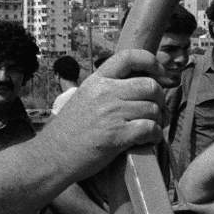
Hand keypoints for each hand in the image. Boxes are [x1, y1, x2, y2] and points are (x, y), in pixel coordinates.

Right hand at [38, 49, 167, 178]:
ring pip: (153, 109)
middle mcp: (104, 92)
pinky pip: (150, 129)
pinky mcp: (116, 135)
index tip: (162, 75)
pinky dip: (154, 136)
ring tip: (151, 129)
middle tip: (158, 112)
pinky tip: (147, 141)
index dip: (152, 62)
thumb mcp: (83, 99)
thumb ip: (106, 90)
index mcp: (96, 80)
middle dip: (160, 100)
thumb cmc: (69, 132)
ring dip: (158, 121)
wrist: (51, 156)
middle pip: (150, 86)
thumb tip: (137, 86)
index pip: (129, 57)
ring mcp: (111, 113)